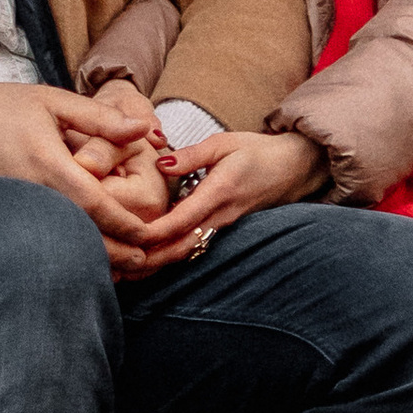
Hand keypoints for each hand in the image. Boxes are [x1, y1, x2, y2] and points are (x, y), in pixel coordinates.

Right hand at [0, 74, 163, 267]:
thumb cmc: (5, 105)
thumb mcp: (55, 102)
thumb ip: (101, 118)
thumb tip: (145, 129)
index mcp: (48, 163)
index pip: (94, 204)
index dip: (124, 223)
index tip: (148, 235)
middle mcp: (30, 191)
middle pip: (79, 232)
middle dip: (113, 251)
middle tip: (143, 261)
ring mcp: (11, 207)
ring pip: (58, 241)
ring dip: (90, 256)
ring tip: (120, 267)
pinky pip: (36, 237)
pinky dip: (61, 250)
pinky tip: (81, 258)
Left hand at [111, 127, 323, 278]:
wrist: (295, 168)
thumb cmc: (258, 151)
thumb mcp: (224, 143)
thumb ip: (191, 155)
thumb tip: (160, 164)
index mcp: (219, 192)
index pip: (182, 219)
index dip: (155, 232)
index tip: (128, 238)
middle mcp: (221, 215)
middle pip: (181, 246)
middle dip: (149, 259)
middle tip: (117, 266)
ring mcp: (223, 226)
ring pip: (186, 251)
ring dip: (157, 262)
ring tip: (124, 269)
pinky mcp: (222, 229)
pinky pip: (194, 246)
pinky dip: (170, 255)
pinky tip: (148, 260)